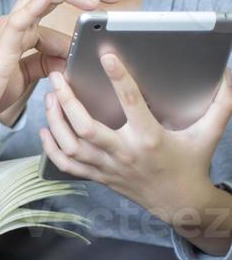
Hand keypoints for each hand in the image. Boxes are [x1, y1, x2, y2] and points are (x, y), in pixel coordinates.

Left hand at [40, 53, 231, 216]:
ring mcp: (108, 167)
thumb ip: (220, 104)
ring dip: (55, 120)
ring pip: (72, 145)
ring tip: (49, 97)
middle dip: (68, 101)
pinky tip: (45, 129)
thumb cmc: (192, 163)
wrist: (180, 203)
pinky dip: (51, 148)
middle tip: (57, 77)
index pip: (131, 104)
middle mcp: (125, 153)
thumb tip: (227, 75)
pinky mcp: (98, 176)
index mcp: (150, 138)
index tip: (106, 57)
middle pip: (87, 127)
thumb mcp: (208, 133)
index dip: (119, 78)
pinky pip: (67, 164)